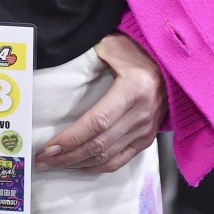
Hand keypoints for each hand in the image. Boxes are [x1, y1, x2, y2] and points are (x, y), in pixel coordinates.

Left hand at [36, 33, 167, 174]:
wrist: (170, 65)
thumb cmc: (138, 52)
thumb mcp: (114, 46)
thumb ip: (90, 54)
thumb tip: (59, 56)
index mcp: (134, 89)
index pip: (97, 122)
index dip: (71, 138)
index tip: (49, 147)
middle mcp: (142, 114)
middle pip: (99, 145)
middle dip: (67, 156)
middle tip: (42, 159)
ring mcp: (146, 130)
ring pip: (106, 158)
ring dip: (77, 164)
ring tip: (53, 163)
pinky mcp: (146, 140)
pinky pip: (118, 161)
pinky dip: (95, 167)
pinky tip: (77, 165)